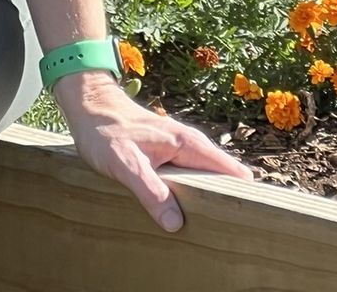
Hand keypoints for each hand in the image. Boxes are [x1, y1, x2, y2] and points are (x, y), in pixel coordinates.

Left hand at [54, 72, 254, 231]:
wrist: (88, 105)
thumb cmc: (105, 132)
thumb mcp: (125, 164)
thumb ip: (151, 192)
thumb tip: (176, 224)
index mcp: (188, 144)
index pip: (232, 171)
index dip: (243, 195)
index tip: (248, 221)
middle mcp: (190, 144)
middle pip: (224, 177)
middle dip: (227, 201)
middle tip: (226, 233)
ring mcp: (180, 147)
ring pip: (207, 178)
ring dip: (210, 199)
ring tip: (210, 230)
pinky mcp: (169, 153)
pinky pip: (192, 176)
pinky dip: (194, 193)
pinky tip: (187, 213)